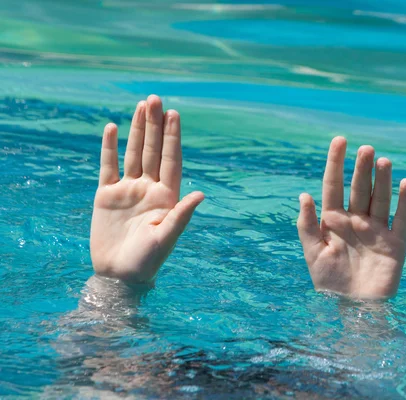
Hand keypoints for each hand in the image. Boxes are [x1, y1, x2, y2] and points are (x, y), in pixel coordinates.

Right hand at [90, 95, 203, 283]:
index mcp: (167, 196)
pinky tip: (113, 128)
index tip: (174, 114)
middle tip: (155, 99)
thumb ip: (181, 215)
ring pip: (133, 153)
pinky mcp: (107, 195)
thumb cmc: (147, 261)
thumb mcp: (166, 238)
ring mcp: (128, 189)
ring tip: (141, 106)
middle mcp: (149, 188)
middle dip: (154, 125)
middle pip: (152, 150)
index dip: (172, 137)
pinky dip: (110, 148)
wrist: (119, 275)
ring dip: (136, 130)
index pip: (171, 160)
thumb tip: (201, 193)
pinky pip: (109, 166)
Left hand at [297, 137, 405, 299]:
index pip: (334, 186)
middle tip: (366, 149)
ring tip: (383, 161)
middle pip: (360, 188)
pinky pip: (402, 219)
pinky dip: (405, 202)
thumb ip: (307, 225)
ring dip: (382, 180)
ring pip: (381, 198)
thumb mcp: (313, 253)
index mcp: (334, 220)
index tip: (339, 140)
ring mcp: (377, 230)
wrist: (352, 308)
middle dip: (362, 168)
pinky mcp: (396, 243)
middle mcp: (356, 221)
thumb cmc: (329, 282)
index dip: (336, 163)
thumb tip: (304, 194)